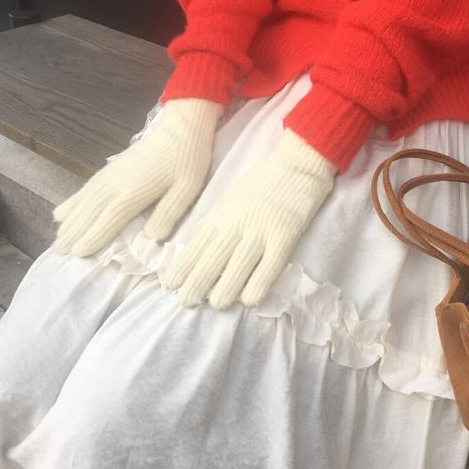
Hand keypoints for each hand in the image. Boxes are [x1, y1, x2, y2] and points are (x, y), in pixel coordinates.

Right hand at [52, 98, 224, 256]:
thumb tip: (151, 238)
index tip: (77, 254)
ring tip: (57, 239)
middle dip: (74, 234)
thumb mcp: (187, 188)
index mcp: (133, 193)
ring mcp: (110, 175)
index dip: (92, 238)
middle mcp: (115, 185)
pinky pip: (86, 188)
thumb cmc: (187, 158)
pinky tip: (62, 212)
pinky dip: (72, 202)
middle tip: (59, 253)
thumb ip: (168, 213)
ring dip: (70, 221)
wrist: (181, 127)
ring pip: (84, 202)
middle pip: (89, 213)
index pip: (108, 220)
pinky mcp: (111, 168)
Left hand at [159, 128, 337, 309]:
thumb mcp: (229, 198)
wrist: (297, 165)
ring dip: (223, 293)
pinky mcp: (284, 239)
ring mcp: (260, 233)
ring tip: (218, 303)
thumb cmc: (263, 182)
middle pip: (209, 262)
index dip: (181, 268)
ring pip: (234, 272)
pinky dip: (255, 290)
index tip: (170, 285)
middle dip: (195, 286)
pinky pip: (266, 272)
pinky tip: (250, 300)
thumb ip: (214, 220)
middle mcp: (236, 225)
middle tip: (187, 302)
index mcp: (221, 214)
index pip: (195, 246)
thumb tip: (196, 242)